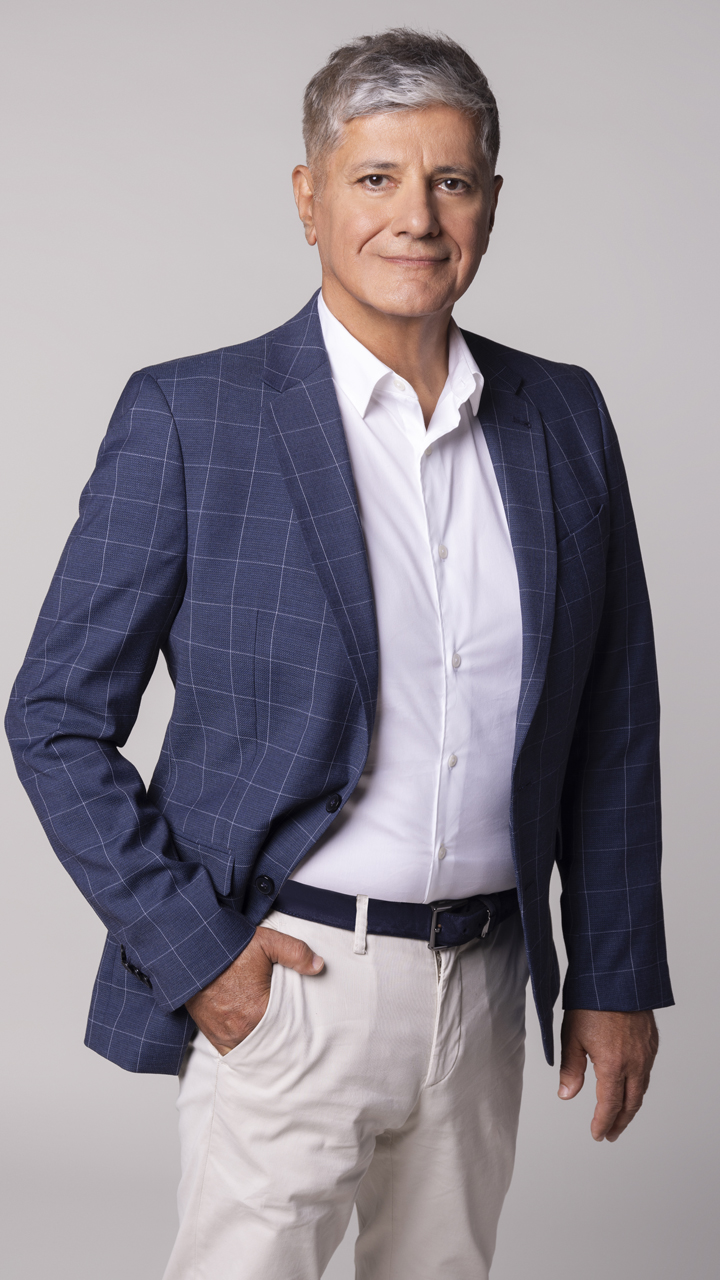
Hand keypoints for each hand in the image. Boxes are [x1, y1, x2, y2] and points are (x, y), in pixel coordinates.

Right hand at [185, 926, 323, 1054]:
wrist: (190, 952)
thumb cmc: (228, 948)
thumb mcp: (267, 942)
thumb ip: (296, 953)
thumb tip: (319, 966)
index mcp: (258, 1013)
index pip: (289, 1031)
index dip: (300, 1030)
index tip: (308, 1030)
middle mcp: (241, 1031)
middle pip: (272, 1045)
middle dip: (284, 1041)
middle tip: (296, 1037)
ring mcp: (224, 1036)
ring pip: (253, 1051)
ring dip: (264, 1046)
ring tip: (278, 1039)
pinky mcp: (212, 1035)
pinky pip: (233, 1053)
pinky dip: (245, 1050)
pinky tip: (256, 1043)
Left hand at [558, 1009, 658, 1141]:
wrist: (616, 976)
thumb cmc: (591, 1003)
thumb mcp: (572, 1036)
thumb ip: (571, 1069)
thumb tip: (566, 1095)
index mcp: (613, 1065)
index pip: (609, 1106)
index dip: (602, 1123)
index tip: (597, 1134)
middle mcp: (634, 1063)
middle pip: (630, 1104)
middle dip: (619, 1122)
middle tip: (610, 1133)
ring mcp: (646, 1053)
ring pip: (641, 1089)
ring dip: (630, 1106)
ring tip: (620, 1116)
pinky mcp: (651, 1042)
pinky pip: (647, 1072)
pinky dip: (638, 1086)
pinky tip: (630, 1085)